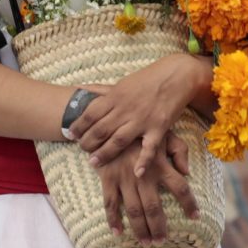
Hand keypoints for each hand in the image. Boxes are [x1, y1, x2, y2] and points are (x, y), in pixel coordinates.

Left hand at [78, 54, 210, 172]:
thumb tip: (80, 89)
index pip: (90, 113)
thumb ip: (102, 90)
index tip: (70, 135)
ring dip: (105, 153)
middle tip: (82, 151)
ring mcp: (142, 119)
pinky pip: (149, 147)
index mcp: (115, 97)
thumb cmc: (148, 79)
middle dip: (88, 142)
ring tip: (94, 163)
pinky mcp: (159, 127)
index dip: (78, 125)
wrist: (177, 75)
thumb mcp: (122, 82)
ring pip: (119, 140)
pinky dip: (144, 160)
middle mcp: (126, 109)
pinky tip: (137, 172)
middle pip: (101, 129)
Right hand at [99, 133, 199, 240]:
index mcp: (160, 164)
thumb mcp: (165, 134)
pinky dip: (113, 220)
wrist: (111, 123)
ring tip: (146, 242)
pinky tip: (118, 233)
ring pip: (134, 210)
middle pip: (154, 207)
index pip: (180, 187)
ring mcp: (124, 178)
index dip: (189, 204)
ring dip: (140, 229)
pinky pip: (110, 203)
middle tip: (162, 241)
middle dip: (159, 227)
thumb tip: (188, 172)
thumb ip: (180, 151)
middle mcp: (143, 174)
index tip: (196, 217)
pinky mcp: (108, 179)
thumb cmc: (141, 131)